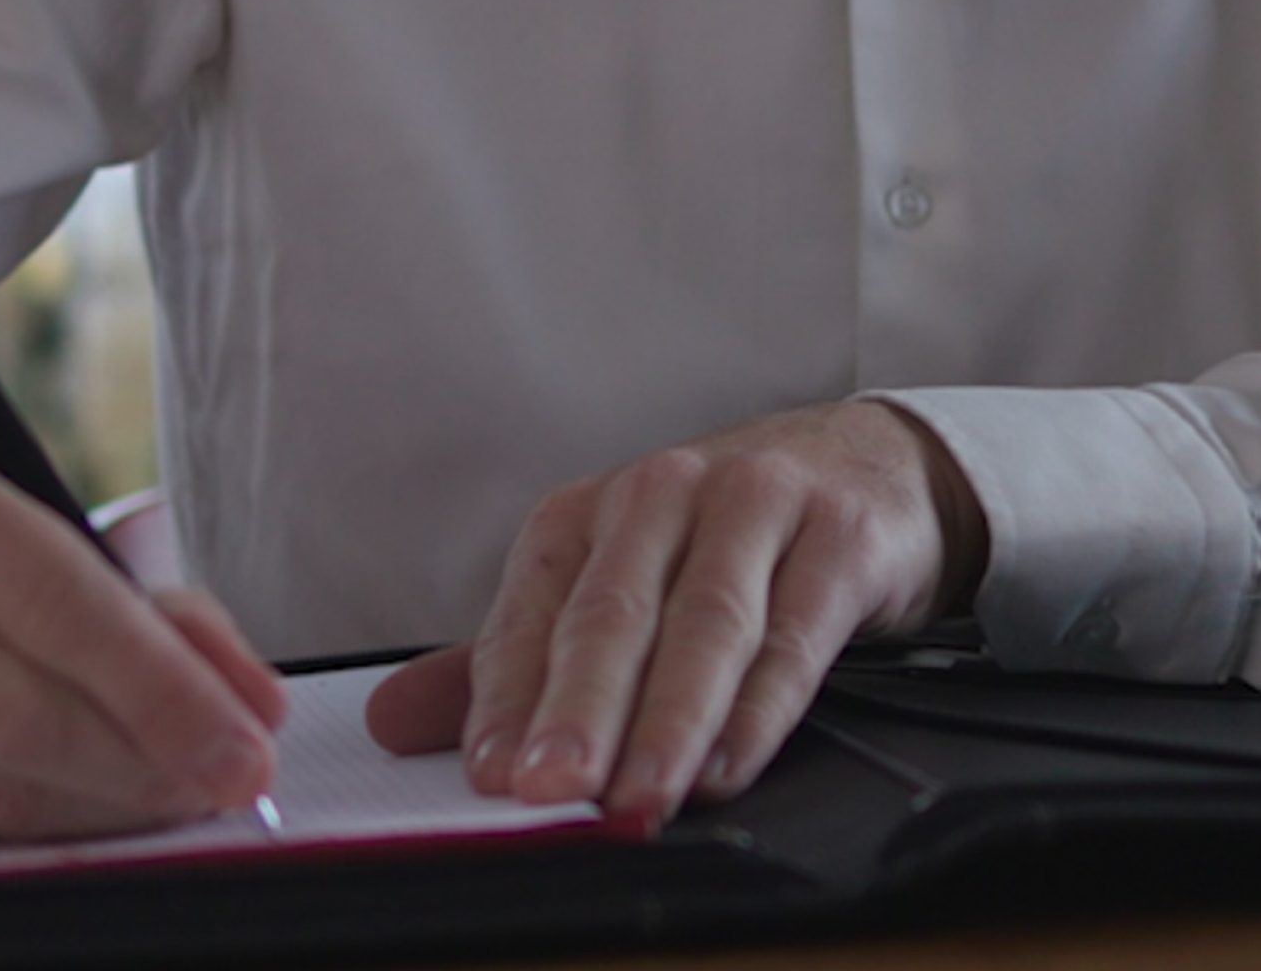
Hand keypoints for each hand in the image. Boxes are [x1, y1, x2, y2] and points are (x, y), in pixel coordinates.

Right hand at [0, 441, 284, 844]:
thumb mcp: (42, 530)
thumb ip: (148, 602)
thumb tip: (254, 703)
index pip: (53, 599)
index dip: (159, 684)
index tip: (247, 748)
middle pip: (13, 711)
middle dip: (141, 761)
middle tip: (226, 785)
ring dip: (89, 808)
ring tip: (171, 798)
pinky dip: (17, 828)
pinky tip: (83, 812)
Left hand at [366, 400, 986, 831]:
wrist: (870, 461)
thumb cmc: (726, 537)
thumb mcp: (619, 579)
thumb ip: (515, 659)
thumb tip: (390, 724)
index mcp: (595, 508)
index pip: (534, 611)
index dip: (507, 700)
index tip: (490, 778)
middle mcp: (670, 490)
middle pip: (615, 612)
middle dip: (579, 709)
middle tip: (549, 790)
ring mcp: (762, 503)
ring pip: (706, 622)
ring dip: (668, 720)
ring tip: (637, 799)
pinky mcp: (841, 535)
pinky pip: (798, 630)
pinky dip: (762, 707)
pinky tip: (729, 764)